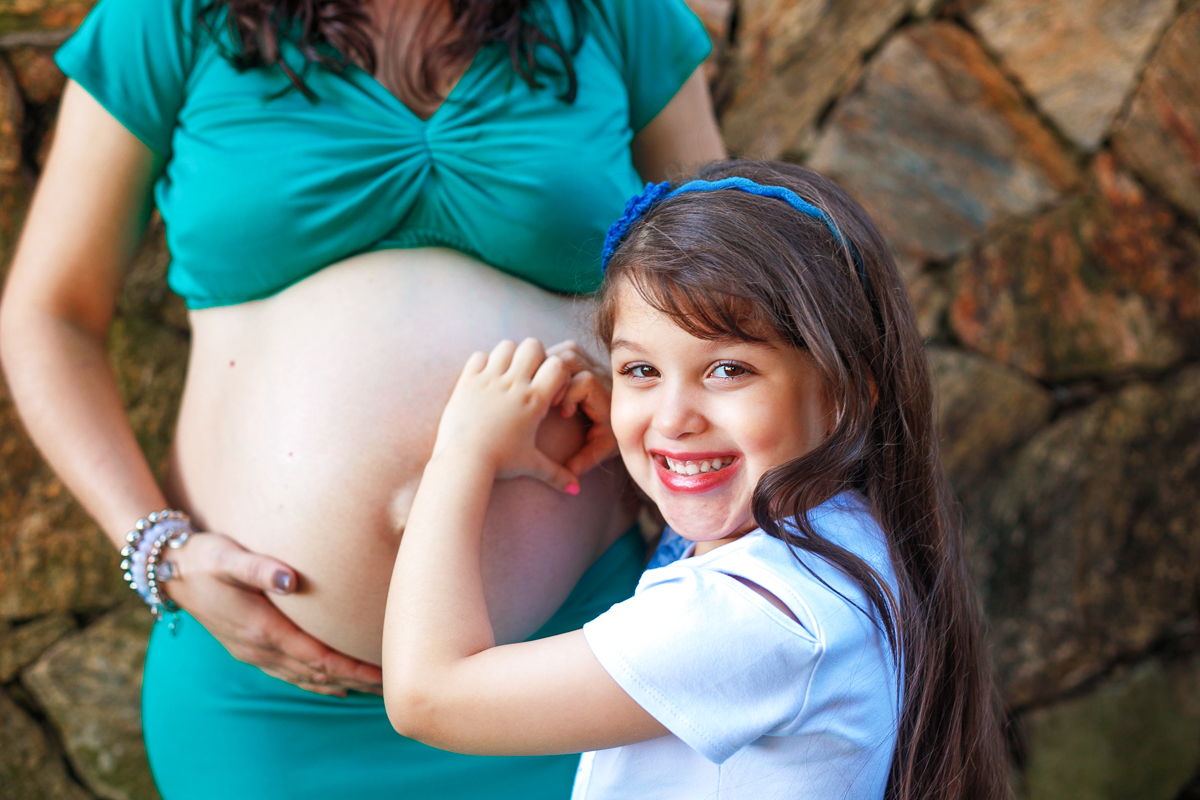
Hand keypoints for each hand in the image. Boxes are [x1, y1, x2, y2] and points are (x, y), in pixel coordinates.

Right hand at [163, 531, 383, 696]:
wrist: (167, 570)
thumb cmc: (203, 557)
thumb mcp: (226, 556)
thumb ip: (257, 567)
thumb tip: (289, 579)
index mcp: (260, 629)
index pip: (317, 657)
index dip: (350, 667)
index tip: (380, 673)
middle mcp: (258, 649)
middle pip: (317, 674)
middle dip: (354, 680)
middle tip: (391, 685)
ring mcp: (252, 652)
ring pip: (304, 678)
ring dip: (339, 684)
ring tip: (372, 688)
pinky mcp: (249, 648)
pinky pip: (290, 673)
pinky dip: (316, 681)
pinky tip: (334, 685)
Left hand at [433, 338, 579, 492]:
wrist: (463, 461)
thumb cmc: (499, 463)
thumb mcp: (530, 466)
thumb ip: (556, 475)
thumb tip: (575, 489)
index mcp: (534, 400)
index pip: (558, 365)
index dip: (557, 371)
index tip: (549, 388)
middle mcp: (513, 384)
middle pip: (533, 346)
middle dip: (534, 356)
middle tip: (528, 376)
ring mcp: (489, 380)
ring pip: (506, 346)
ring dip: (509, 356)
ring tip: (507, 376)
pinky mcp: (467, 381)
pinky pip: (479, 356)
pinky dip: (484, 362)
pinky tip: (486, 380)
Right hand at [546, 340, 617, 476]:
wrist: (628, 417)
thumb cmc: (611, 434)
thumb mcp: (603, 448)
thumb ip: (586, 461)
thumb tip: (569, 480)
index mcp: (606, 394)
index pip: (586, 381)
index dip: (570, 394)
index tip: (564, 414)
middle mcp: (601, 374)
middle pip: (572, 358)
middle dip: (554, 375)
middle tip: (544, 397)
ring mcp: (591, 363)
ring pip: (566, 350)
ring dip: (549, 365)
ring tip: (539, 387)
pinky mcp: (582, 360)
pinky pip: (562, 350)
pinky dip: (548, 360)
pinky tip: (539, 380)